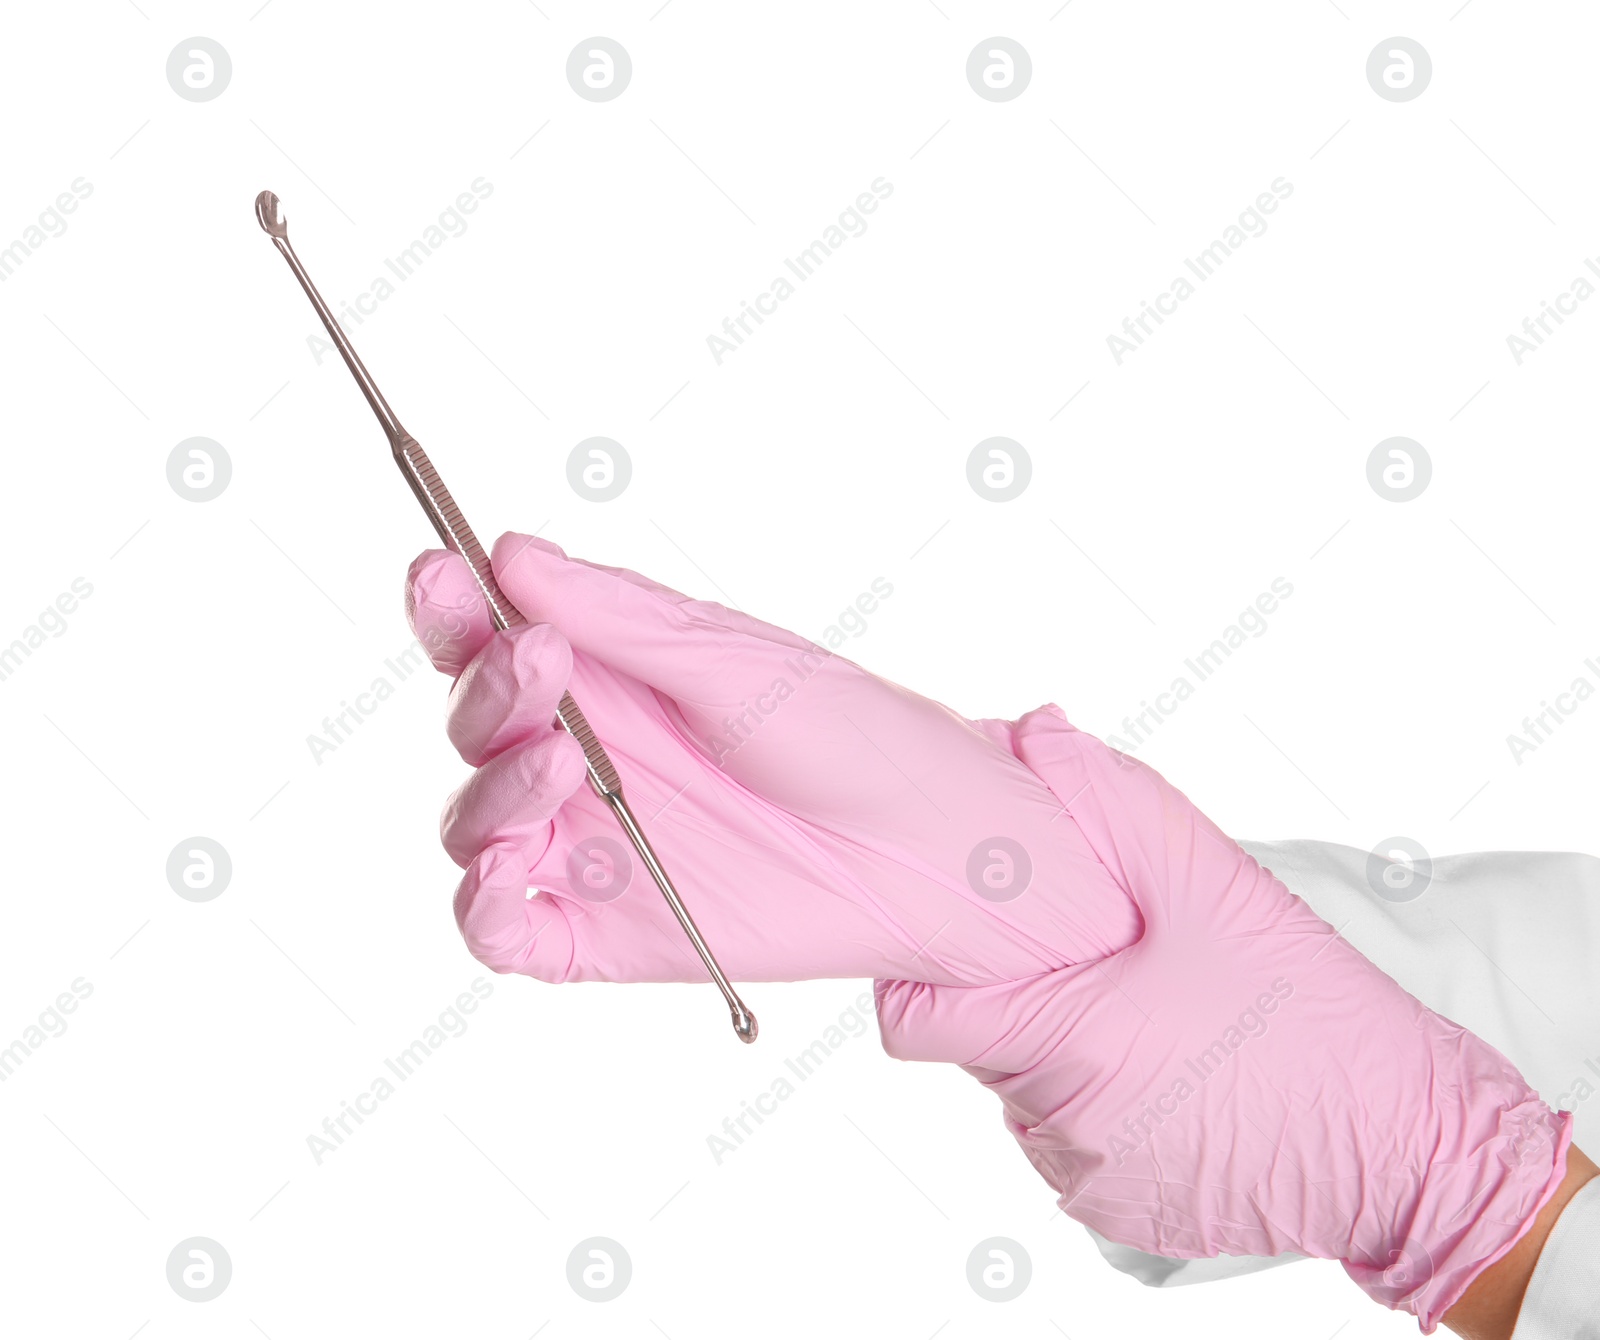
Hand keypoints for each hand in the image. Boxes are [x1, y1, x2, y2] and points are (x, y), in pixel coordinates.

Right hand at [406, 533, 1141, 984]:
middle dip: (487, 691)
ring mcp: (587, 845)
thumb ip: (621, 619)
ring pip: (473, 823)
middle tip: (539, 664)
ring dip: (489, 789)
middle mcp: (582, 757)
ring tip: (561, 762)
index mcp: (606, 678)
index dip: (449, 609)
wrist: (933, 852)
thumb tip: (511, 551)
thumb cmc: (850, 737)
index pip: (491, 638)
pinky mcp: (602, 932)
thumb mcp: (733, 663)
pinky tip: (507, 873)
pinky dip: (481, 909)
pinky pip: (504, 932)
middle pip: (473, 726)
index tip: (439, 576)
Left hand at [873, 709, 1571, 1331]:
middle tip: (1100, 954)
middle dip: (1021, 992)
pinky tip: (1171, 1066)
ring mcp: (1090, 1176)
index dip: (930, 971)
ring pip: (1024, 1091)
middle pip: (980, 1043)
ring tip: (1149, 1010)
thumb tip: (1032, 732)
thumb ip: (1107, 798)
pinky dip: (1100, 1100)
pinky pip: (1072, 1140)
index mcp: (1066, 1042)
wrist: (1410, 1145)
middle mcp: (1060, 1123)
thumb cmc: (1312, 1012)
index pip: (916, 1019)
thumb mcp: (1212, 882)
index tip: (975, 937)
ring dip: (1062, 1047)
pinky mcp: (1121, 1211)